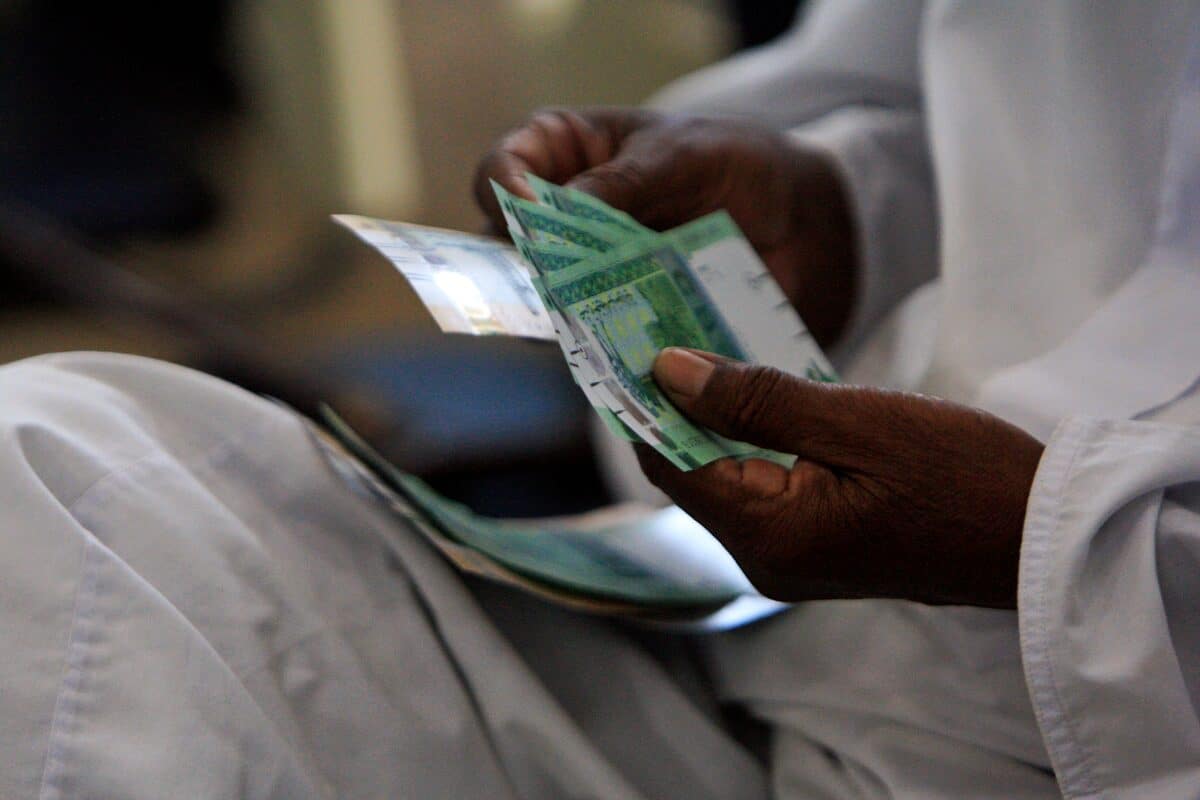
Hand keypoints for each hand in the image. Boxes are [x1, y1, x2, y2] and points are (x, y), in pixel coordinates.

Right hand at [474, 107, 858, 346]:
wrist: (800, 220)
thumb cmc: (735, 162)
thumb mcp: (683, 155)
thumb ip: (621, 182)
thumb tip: (548, 211)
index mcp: (563, 155)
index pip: (500, 171)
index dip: (504, 192)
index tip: (533, 212)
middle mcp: (561, 220)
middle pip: (506, 249)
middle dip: (522, 270)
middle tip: (550, 284)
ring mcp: (586, 277)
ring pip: (542, 305)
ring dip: (560, 319)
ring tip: (589, 326)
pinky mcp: (618, 324)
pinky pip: (591, 345)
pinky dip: (602, 354)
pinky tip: (624, 355)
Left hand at [636, 349, 1045, 608]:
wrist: (1042, 537)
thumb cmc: (960, 474)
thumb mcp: (854, 421)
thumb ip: (753, 400)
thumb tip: (668, 371)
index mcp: (766, 532)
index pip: (668, 461)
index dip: (642, 401)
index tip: (625, 338)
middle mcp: (765, 559)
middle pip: (689, 473)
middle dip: (674, 406)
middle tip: (662, 328)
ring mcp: (791, 560)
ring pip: (723, 480)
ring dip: (710, 423)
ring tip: (701, 351)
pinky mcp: (816, 549)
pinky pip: (759, 492)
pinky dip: (747, 446)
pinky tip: (753, 399)